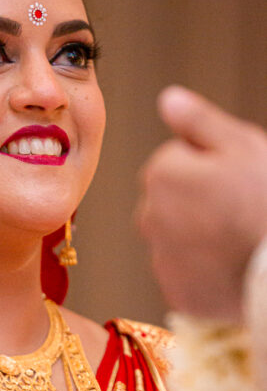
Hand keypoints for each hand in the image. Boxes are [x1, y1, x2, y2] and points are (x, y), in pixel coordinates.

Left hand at [137, 86, 266, 321]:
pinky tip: (231, 267)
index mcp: (161, 174)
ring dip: (198, 236)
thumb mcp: (242, 146)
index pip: (175, 160)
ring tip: (237, 239)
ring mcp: (161, 258)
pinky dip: (203, 271)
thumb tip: (167, 99)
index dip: (209, 165)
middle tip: (238, 209)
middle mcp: (149, 216)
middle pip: (170, 200)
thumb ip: (199, 121)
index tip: (235, 178)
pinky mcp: (176, 292)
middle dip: (197, 201)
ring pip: (175, 237)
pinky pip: (185, 274)